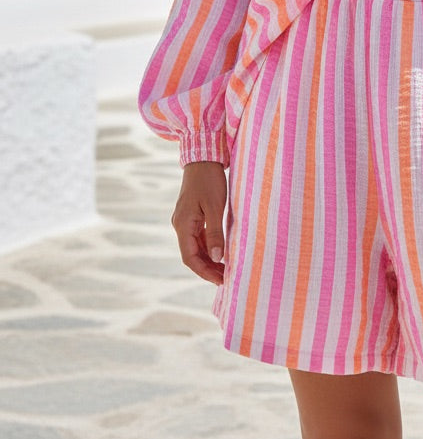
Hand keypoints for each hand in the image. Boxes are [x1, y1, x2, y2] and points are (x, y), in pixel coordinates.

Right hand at [172, 162, 227, 284]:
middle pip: (191, 255)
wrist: (203, 158)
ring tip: (225, 269)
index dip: (204, 271)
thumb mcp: (215, 206)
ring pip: (194, 247)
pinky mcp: (191, 215)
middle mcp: (180, 225)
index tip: (220, 281)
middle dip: (207, 268)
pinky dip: (208, 247)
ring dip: (208, 259)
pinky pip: (198, 237)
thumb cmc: (209, 180)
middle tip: (226, 278)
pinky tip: (220, 252)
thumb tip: (217, 257)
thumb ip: (215, 232)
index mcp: (183, 224)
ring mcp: (185, 220)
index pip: (190, 257)